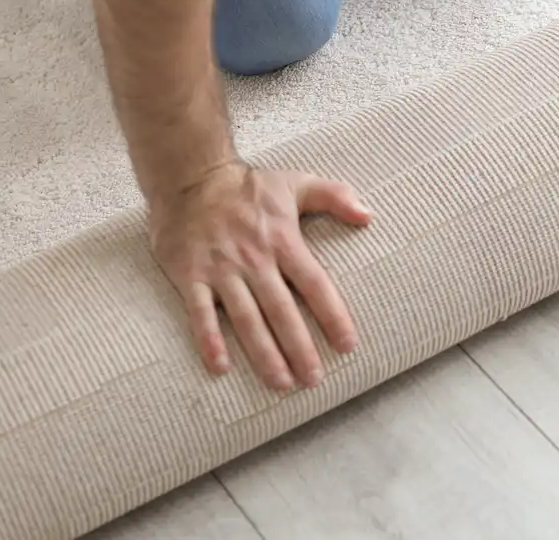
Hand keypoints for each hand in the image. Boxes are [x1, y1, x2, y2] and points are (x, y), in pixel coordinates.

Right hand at [149, 161, 371, 390]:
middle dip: (300, 348)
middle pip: (282, 311)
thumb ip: (336, 197)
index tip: (347, 345)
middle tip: (314, 380)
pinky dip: (209, 340)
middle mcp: (254, 259)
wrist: (190, 175)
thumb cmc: (248, 187)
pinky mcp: (190, 275)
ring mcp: (221, 269)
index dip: (333, 316)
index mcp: (284, 241)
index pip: (315, 285)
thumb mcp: (297, 183)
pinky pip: (199, 313)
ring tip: (280, 383)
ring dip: (263, 353)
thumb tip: (369, 215)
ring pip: (246, 319)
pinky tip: (221, 367)